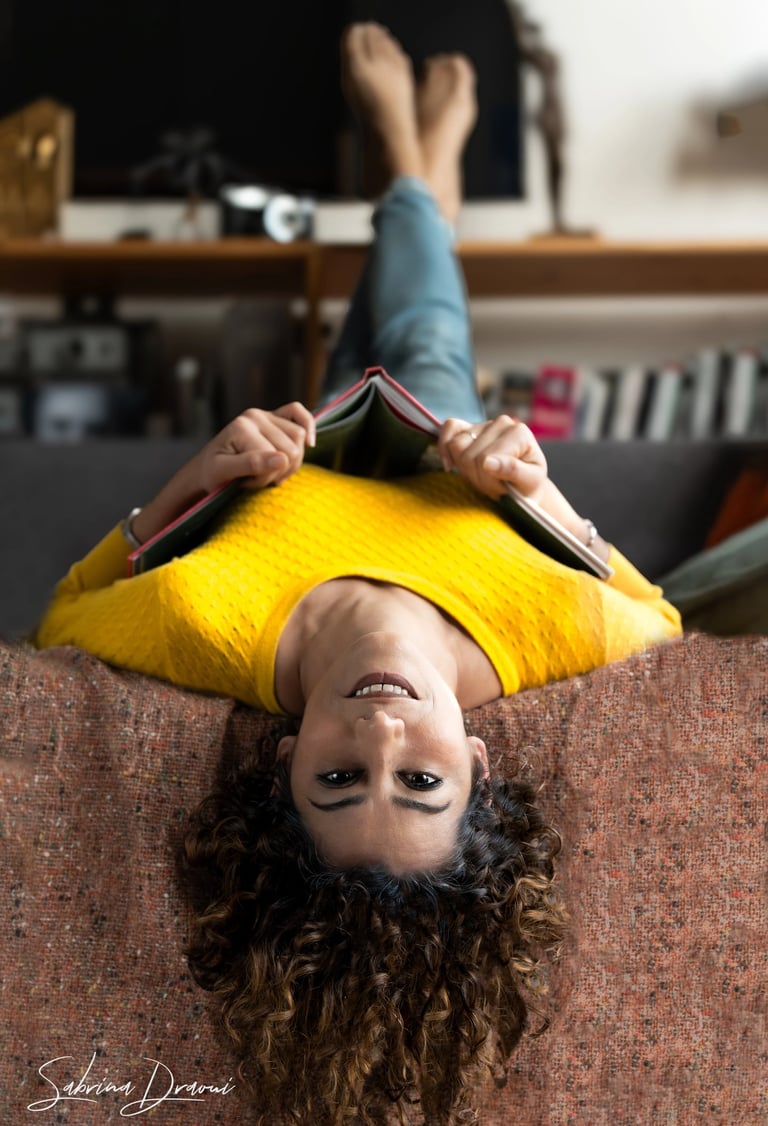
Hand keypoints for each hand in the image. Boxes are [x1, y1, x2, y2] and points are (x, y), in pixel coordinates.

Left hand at [195, 402, 316, 493]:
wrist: (207, 468)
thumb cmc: (213, 473)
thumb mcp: (224, 472)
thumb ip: (252, 464)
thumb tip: (283, 459)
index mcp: (242, 426)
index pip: (275, 457)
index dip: (264, 477)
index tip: (243, 483)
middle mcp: (255, 415)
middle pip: (291, 449)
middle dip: (276, 472)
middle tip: (254, 478)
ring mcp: (266, 414)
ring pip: (299, 439)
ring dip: (289, 463)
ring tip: (267, 471)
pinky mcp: (275, 417)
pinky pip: (299, 414)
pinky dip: (308, 427)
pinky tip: (310, 443)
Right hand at [438, 415, 547, 501]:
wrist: (523, 487)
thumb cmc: (528, 485)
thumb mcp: (529, 482)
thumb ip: (512, 470)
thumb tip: (487, 462)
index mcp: (519, 433)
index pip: (486, 458)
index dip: (489, 481)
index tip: (503, 490)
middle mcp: (502, 423)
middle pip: (470, 454)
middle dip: (479, 479)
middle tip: (495, 488)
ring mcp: (483, 424)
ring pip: (456, 446)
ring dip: (465, 470)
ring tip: (483, 479)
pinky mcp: (468, 427)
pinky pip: (449, 428)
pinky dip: (444, 448)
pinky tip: (450, 465)